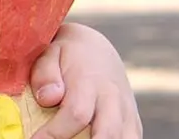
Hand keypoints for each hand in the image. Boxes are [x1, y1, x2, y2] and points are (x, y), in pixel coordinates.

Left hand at [29, 23, 141, 137]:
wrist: (97, 49)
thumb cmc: (66, 53)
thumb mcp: (50, 52)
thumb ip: (45, 74)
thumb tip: (47, 99)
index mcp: (89, 81)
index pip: (76, 113)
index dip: (55, 133)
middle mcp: (113, 98)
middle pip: (107, 134)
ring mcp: (127, 112)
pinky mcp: (133, 122)